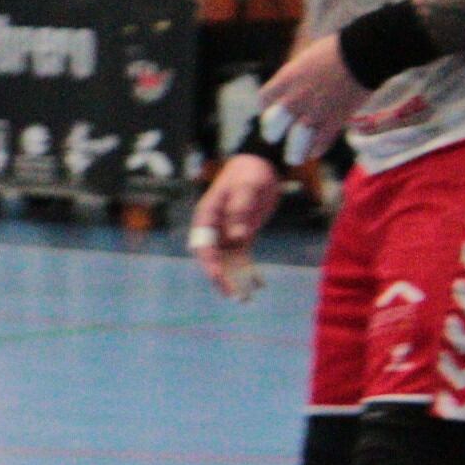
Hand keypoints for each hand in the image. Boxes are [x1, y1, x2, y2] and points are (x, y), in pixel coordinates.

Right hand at [187, 152, 282, 299]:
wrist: (260, 166)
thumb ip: (240, 212)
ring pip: (228, 262)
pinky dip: (249, 271)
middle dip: (222, 279)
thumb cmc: (249, 173)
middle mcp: (214, 228)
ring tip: (246, 299)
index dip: (209, 264)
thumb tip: (237, 237)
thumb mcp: (246, 188)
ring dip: (235, 280)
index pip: (203, 246)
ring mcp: (227, 233)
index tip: (218, 278)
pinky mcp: (242, 235)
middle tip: (234, 297)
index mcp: (207, 216)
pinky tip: (259, 284)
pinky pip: (243, 258)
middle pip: (213, 259)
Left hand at [260, 32, 369, 149]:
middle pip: (273, 124)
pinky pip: (321, 143)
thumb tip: (294, 81)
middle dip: (273, 132)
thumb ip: (297, 75)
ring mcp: (315, 111)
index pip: (264, 99)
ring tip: (294, 158)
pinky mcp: (335, 121)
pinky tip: (314, 153)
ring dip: (294, 152)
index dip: (266, 107)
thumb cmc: (336, 50)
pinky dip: (316, 150)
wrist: (361, 54)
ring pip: (296, 141)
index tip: (270, 110)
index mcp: (286, 79)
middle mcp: (295, 98)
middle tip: (275, 137)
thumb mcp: (305, 58)